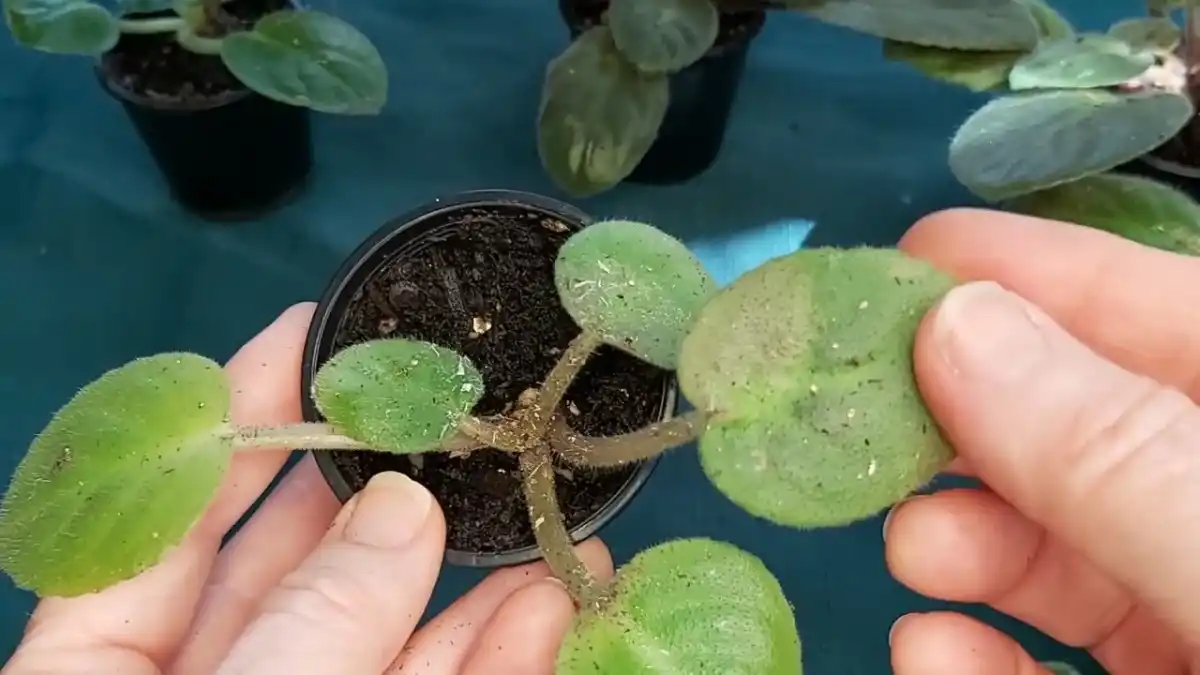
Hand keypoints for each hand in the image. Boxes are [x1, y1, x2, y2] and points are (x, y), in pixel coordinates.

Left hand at [2, 303, 611, 674]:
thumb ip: (308, 625)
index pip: (161, 517)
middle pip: (292, 566)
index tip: (304, 331)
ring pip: (388, 638)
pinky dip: (503, 651)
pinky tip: (553, 599)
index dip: (230, 415)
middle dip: (378, 488)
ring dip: (469, 575)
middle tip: (448, 411)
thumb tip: (400, 510)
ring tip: (536, 500)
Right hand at [886, 210, 1199, 673]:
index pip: (1164, 314)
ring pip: (1063, 551)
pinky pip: (1051, 662)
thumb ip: (1111, 448)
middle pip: (1089, 432)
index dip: (1040, 272)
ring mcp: (1192, 608)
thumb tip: (955, 321)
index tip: (909, 254)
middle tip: (865, 411)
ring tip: (909, 548)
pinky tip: (931, 649)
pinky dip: (975, 653)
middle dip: (972, 421)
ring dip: (963, 542)